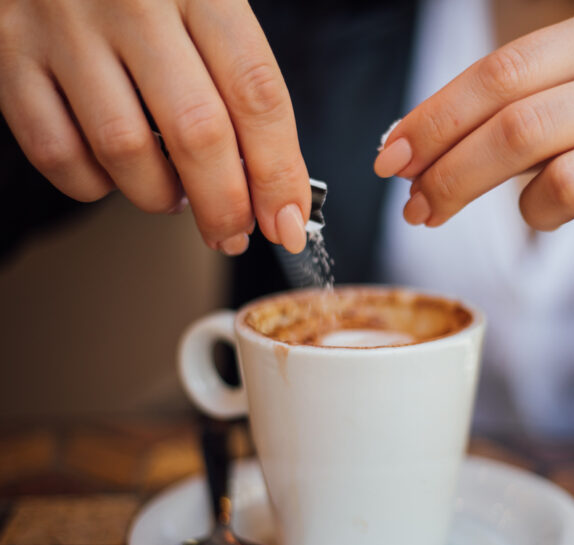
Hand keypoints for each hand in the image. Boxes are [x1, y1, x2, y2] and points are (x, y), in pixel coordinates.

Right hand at [0, 0, 309, 254]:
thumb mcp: (208, 9)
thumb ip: (242, 86)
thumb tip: (277, 191)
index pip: (257, 95)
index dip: (278, 173)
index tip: (287, 223)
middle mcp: (133, 3)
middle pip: (198, 132)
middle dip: (224, 205)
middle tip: (233, 233)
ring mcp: (64, 27)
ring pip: (124, 149)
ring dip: (159, 196)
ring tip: (174, 195)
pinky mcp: (10, 54)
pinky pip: (56, 151)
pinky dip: (93, 184)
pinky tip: (114, 174)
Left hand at [374, 0, 573, 304]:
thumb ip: (517, 108)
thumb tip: (409, 151)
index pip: (502, 73)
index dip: (435, 121)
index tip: (390, 160)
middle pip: (521, 128)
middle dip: (453, 178)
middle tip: (420, 211)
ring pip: (565, 182)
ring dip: (531, 212)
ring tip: (542, 212)